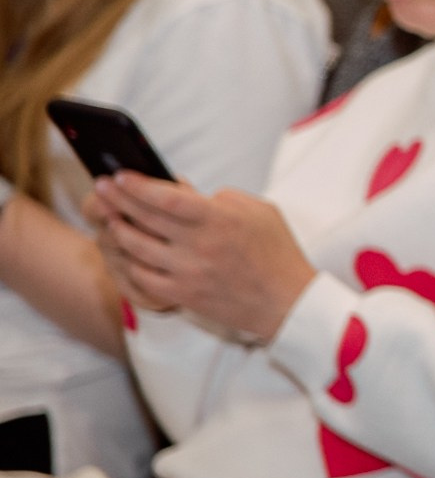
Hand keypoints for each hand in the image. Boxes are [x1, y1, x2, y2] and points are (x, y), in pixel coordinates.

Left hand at [87, 174, 314, 340]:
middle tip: (102, 187)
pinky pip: (142, 277)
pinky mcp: (183, 295)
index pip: (166, 196)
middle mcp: (199, 245)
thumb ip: (223, 197)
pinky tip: (127, 252)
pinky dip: (131, 262)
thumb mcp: (260, 211)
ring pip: (136, 247)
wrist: (288, 302)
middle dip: (117, 199)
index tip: (119, 175)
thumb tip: (187, 191)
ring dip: (119, 229)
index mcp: (220, 219)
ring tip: (111, 218)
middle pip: (144, 218)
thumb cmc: (278, 252)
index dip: (137, 185)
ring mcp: (188, 272)